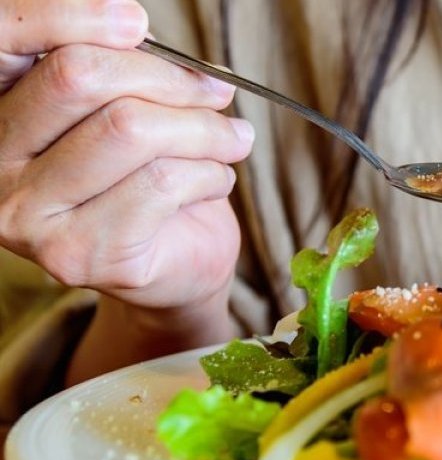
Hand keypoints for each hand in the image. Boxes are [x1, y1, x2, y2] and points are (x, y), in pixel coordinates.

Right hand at [0, 1, 254, 380]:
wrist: (175, 265)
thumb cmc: (151, 176)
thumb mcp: (129, 107)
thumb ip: (119, 67)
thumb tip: (135, 24)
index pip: (6, 39)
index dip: (69, 17)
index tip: (136, 21)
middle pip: (80, 79)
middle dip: (167, 78)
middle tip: (216, 90)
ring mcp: (29, 217)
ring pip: (131, 130)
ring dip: (204, 129)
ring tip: (231, 139)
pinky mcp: (80, 254)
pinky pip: (163, 182)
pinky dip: (211, 173)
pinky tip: (215, 180)